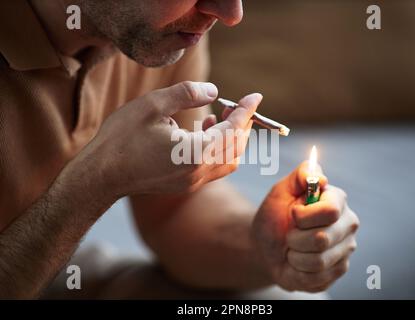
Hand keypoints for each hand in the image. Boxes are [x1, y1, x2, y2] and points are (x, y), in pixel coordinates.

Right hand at [79, 81, 262, 196]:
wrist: (101, 175)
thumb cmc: (122, 139)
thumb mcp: (153, 105)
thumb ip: (187, 94)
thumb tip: (213, 91)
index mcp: (195, 153)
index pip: (233, 131)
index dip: (246, 112)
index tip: (254, 96)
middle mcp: (199, 172)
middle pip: (236, 149)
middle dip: (242, 126)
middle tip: (236, 105)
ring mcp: (193, 182)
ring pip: (228, 161)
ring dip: (231, 139)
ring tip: (218, 116)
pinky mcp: (185, 185)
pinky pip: (213, 167)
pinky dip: (218, 149)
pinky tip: (203, 131)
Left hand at [252, 162, 358, 291]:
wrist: (266, 246)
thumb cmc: (275, 216)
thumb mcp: (281, 191)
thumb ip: (300, 175)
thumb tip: (321, 178)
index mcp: (336, 200)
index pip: (330, 211)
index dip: (304, 216)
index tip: (293, 214)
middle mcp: (348, 224)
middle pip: (322, 239)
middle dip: (295, 238)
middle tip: (289, 234)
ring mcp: (346, 249)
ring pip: (318, 261)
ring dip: (294, 256)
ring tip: (292, 249)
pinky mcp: (338, 271)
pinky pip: (315, 278)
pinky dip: (297, 271)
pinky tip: (296, 263)